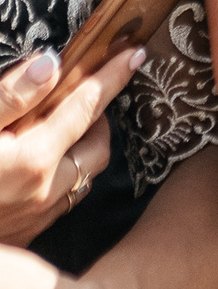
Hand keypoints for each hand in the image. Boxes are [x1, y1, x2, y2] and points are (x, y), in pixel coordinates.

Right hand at [0, 47, 135, 246]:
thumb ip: (8, 99)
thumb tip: (50, 64)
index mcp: (31, 159)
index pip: (86, 105)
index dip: (111, 75)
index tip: (134, 52)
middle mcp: (44, 191)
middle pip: (97, 144)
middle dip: (99, 115)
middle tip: (87, 92)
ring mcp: (35, 217)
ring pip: (84, 175)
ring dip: (83, 148)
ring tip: (66, 127)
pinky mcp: (25, 236)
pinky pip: (63, 201)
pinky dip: (64, 176)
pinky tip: (42, 166)